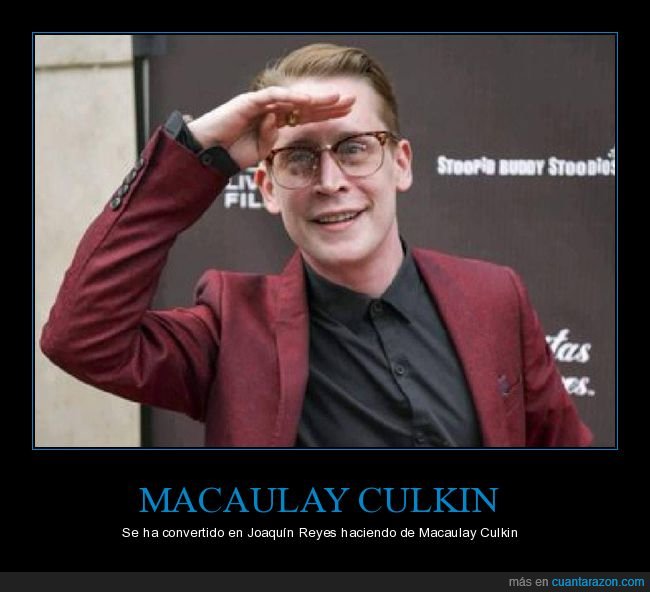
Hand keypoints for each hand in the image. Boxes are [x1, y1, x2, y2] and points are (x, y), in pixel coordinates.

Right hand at [187, 87, 355, 169]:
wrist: (209, 152)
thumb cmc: (232, 153)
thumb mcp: (261, 152)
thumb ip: (274, 141)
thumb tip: (283, 130)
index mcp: (278, 123)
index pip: (308, 116)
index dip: (328, 114)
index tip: (350, 114)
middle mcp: (272, 110)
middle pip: (306, 104)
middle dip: (329, 103)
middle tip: (352, 100)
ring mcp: (261, 104)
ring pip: (293, 97)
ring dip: (315, 98)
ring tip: (335, 98)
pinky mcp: (248, 101)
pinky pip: (273, 97)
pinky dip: (289, 97)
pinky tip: (306, 99)